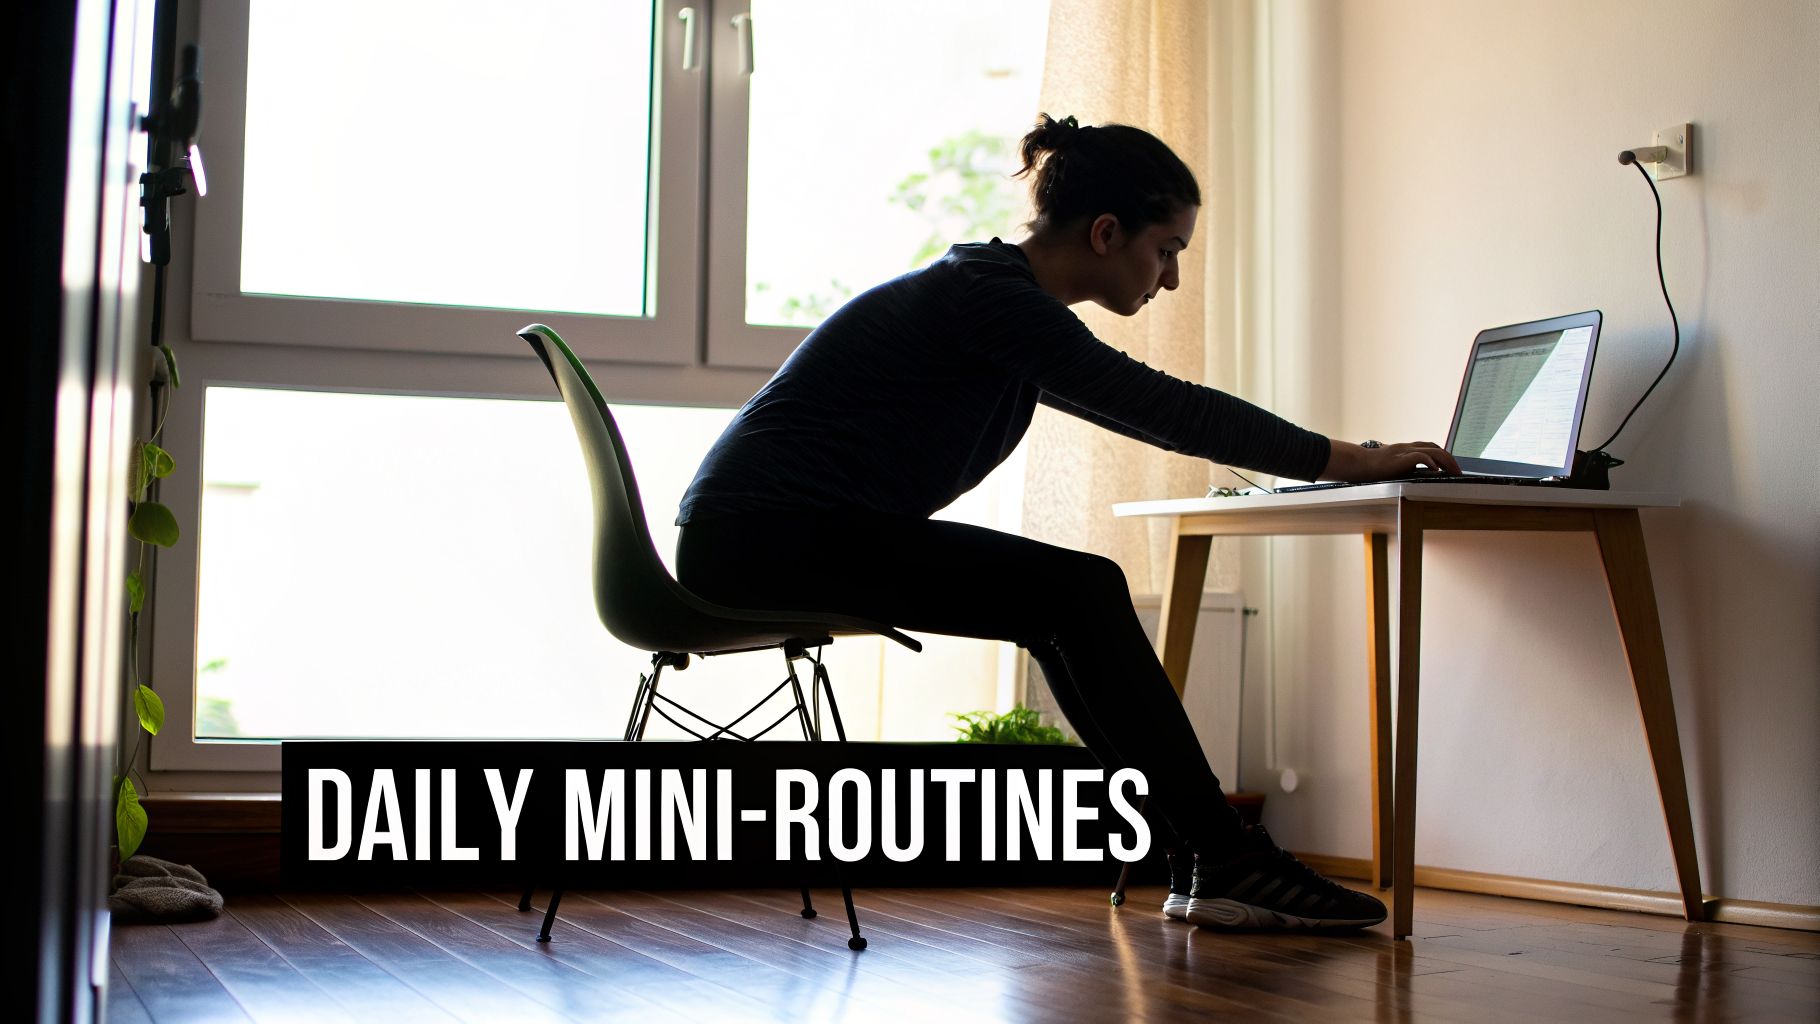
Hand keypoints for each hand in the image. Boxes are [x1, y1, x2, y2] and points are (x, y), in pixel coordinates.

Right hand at [1320, 439, 1461, 481]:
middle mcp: (1407, 447)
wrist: (1357, 463)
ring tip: (1454, 472)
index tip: (1451, 468)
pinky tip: (1436, 470)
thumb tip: (1413, 477)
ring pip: (1433, 450)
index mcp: (1405, 449)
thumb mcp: (1390, 466)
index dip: (1443, 456)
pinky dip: (1431, 462)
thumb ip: (1402, 468)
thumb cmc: (1371, 468)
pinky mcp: (1400, 458)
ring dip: (1447, 461)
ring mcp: (1404, 451)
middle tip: (1458, 472)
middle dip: (1450, 460)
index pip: (1430, 447)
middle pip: (1436, 447)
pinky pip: (1420, 456)